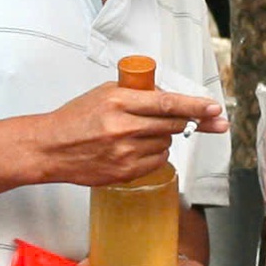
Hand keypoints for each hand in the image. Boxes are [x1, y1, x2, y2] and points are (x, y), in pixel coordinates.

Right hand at [27, 81, 225, 187]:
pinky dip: (155, 153)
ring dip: (164, 136)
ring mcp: (125, 152)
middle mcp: (123, 127)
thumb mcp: (105, 93)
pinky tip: (137, 147)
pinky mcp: (125, 172)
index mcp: (119, 102)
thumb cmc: (76, 119)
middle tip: (203, 120)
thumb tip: (170, 99)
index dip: (195, 107)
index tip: (215, 109)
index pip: (168, 103)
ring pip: (167, 143)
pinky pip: (157, 161)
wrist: (50, 148)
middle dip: (190, 121)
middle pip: (173, 125)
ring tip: (141, 132)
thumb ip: (137, 94)